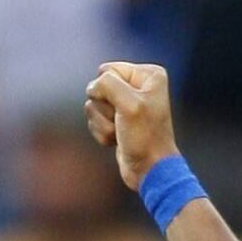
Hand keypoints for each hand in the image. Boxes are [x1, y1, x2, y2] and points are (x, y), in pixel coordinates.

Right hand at [85, 60, 179, 189]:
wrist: (149, 170)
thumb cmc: (145, 138)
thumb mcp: (129, 104)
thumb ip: (107, 84)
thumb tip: (92, 88)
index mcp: (148, 75)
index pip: (108, 70)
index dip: (109, 90)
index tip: (126, 108)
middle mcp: (138, 86)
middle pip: (99, 88)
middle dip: (106, 109)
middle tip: (123, 122)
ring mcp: (126, 104)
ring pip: (95, 106)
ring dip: (103, 124)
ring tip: (121, 133)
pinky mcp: (117, 121)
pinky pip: (95, 121)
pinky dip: (103, 133)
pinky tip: (117, 140)